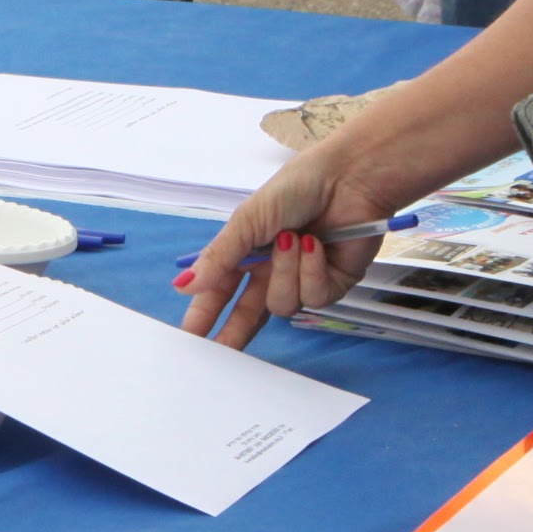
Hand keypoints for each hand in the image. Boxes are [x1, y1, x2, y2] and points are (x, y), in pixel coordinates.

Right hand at [177, 138, 430, 343]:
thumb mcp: (248, 221)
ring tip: (292, 238)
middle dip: (233, 333)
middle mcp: (274, 271)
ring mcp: (303, 279)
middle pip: (249, 315)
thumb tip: (183, 287)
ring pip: (283, 304)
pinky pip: (313, 297)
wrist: (348, 178)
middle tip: (220, 352)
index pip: (221, 292)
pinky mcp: (333, 285)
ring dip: (285, 272)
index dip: (205, 315)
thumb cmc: (296, 189)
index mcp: (248, 254)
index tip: (189, 338)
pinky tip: (316, 245)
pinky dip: (311, 270)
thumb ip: (218, 258)